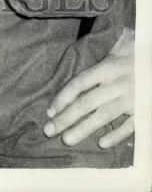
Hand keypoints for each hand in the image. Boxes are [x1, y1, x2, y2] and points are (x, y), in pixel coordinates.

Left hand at [43, 27, 133, 148]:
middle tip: (49, 130)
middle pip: (87, 102)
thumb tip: (81, 58)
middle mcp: (117, 83)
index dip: (63, 97)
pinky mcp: (145, 110)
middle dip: (66, 117)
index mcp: (108, 67)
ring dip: (83, 129)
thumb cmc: (140, 54)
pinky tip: (101, 144)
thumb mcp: (121, 47)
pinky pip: (130, 125)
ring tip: (66, 139)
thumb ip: (103, 57)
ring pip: (104, 116)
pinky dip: (116, 135)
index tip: (49, 111)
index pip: (80, 83)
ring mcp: (131, 98)